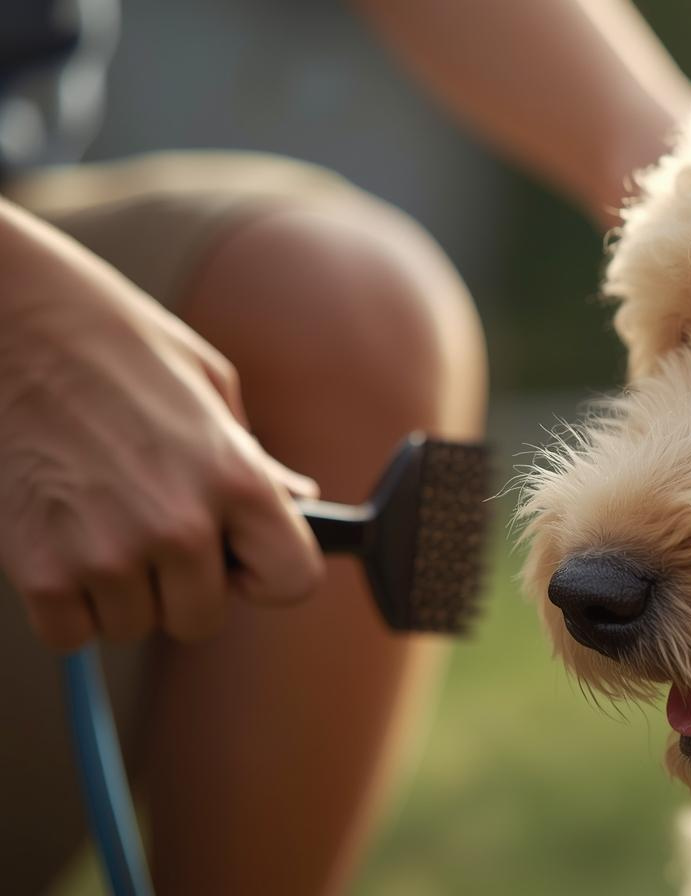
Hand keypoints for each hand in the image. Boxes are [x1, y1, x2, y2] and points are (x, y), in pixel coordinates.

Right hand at [0, 200, 324, 649]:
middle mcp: (180, 524)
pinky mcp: (39, 570)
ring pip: (134, 625)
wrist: (1, 316)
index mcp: (235, 477)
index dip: (267, 573)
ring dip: (120, 590)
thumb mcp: (206, 382)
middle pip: (204, 617)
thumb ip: (254, 458)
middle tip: (150, 529)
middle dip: (183, 584)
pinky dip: (66, 602)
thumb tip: (298, 499)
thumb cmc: (106, 338)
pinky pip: (71, 632)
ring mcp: (107, 553)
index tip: (241, 558)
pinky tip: (60, 540)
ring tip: (98, 517)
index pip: (292, 581)